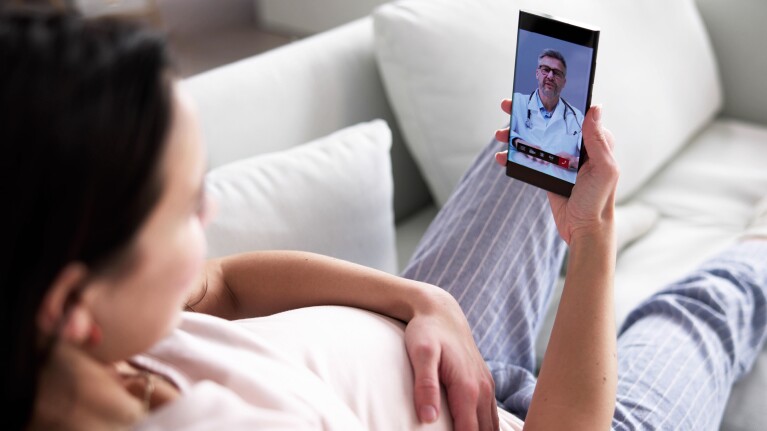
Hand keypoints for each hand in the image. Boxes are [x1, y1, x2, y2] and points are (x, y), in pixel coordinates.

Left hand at [404, 287, 498, 430]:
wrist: (440, 310)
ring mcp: (486, 386)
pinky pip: (492, 415)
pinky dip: (489, 430)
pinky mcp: (484, 383)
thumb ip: (425, 385)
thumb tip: (428, 418)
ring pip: (492, 426)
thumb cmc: (426, 331)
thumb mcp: (421, 354)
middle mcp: (481, 390)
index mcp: (466, 387)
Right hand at [495, 98, 618, 243]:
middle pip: (548, 122)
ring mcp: (559, 158)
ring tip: (500, 134)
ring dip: (515, 134)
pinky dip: (512, 156)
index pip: (572, 113)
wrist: (584, 228)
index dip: (554, 100)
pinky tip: (501, 156)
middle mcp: (575, 145)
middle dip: (527, 113)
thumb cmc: (599, 199)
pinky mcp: (546, 171)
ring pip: (534, 138)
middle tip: (508, 106)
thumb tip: (594, 108)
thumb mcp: (604, 169)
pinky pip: (527, 158)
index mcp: (592, 140)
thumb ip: (598, 140)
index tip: (535, 92)